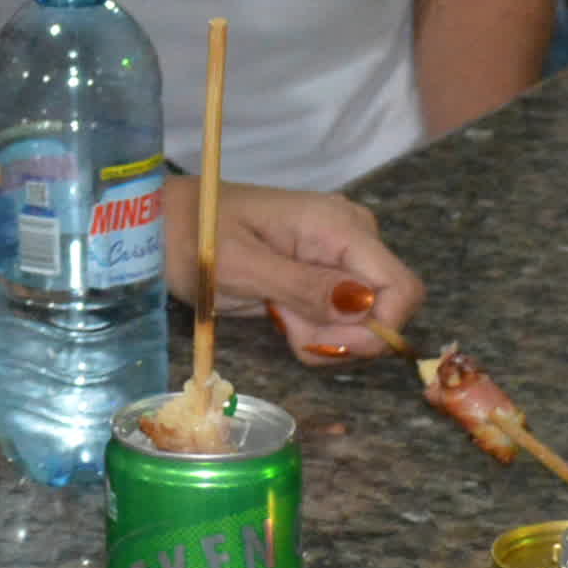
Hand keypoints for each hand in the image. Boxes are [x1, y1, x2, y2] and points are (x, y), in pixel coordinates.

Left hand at [196, 184, 421, 359]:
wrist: (166, 224)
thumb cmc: (196, 238)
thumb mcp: (242, 266)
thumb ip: (302, 286)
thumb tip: (361, 306)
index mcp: (338, 225)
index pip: (402, 289)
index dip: (380, 328)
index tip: (329, 343)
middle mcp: (351, 237)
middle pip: (386, 310)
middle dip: (343, 336)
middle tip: (288, 326)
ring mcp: (338, 256)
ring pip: (363, 322)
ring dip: (324, 336)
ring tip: (277, 315)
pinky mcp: (324, 276)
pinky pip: (341, 319)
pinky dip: (314, 331)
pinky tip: (280, 315)